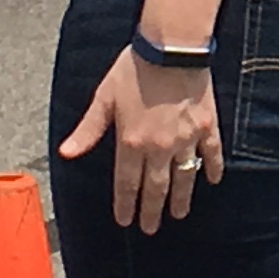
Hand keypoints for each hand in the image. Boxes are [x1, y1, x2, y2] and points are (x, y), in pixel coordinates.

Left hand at [57, 41, 223, 232]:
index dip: (125, 205)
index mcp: (130, 143)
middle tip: (151, 228)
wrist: (172, 48)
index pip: (126, 184)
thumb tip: (66, 153)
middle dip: (151, 212)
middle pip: (155, 189)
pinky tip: (212, 180)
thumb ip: (88, 129)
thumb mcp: (105, 98)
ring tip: (179, 214)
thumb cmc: (134, 70)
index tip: (125, 221)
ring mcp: (185, 139)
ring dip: (180, 199)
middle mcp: (158, 148)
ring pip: (183, 178)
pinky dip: (212, 168)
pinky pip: (211, 154)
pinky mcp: (206, 127)